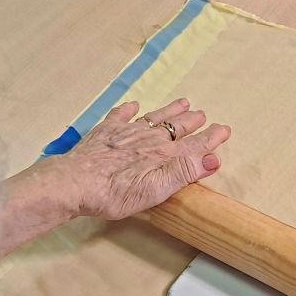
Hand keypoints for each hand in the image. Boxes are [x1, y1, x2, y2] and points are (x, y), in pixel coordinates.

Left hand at [0, 99, 230, 265]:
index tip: (224, 130)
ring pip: (153, 118)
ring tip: (183, 103)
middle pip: (174, 129)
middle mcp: (146, 140)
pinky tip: (133, 105)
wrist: (72, 183)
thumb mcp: (155, 190)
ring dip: (169, 111)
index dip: (210, 139)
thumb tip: (213, 158)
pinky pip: (120, 116)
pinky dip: (129, 110)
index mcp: (162, 156)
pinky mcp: (103, 134)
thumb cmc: (112, 193)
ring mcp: (124, 134)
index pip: (193, 146)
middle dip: (191, 122)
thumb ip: (183, 173)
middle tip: (203, 115)